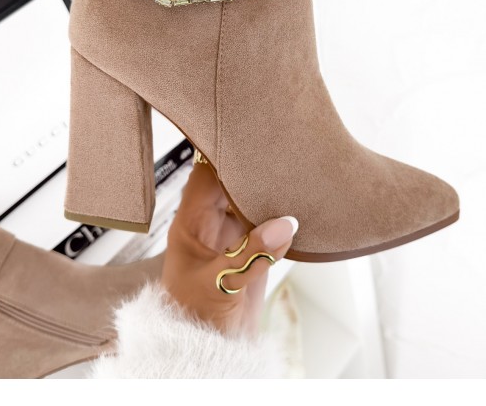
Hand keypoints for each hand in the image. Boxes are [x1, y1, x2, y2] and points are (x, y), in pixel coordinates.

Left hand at [160, 159, 298, 337]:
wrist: (208, 350)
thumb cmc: (196, 318)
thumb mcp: (221, 284)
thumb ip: (252, 255)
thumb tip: (286, 224)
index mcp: (191, 222)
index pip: (205, 175)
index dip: (221, 153)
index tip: (246, 137)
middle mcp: (211, 222)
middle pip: (229, 180)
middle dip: (248, 164)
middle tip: (276, 145)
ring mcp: (232, 233)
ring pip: (249, 196)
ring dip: (266, 185)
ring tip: (290, 165)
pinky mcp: (251, 247)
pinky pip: (267, 219)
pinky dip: (281, 209)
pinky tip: (298, 198)